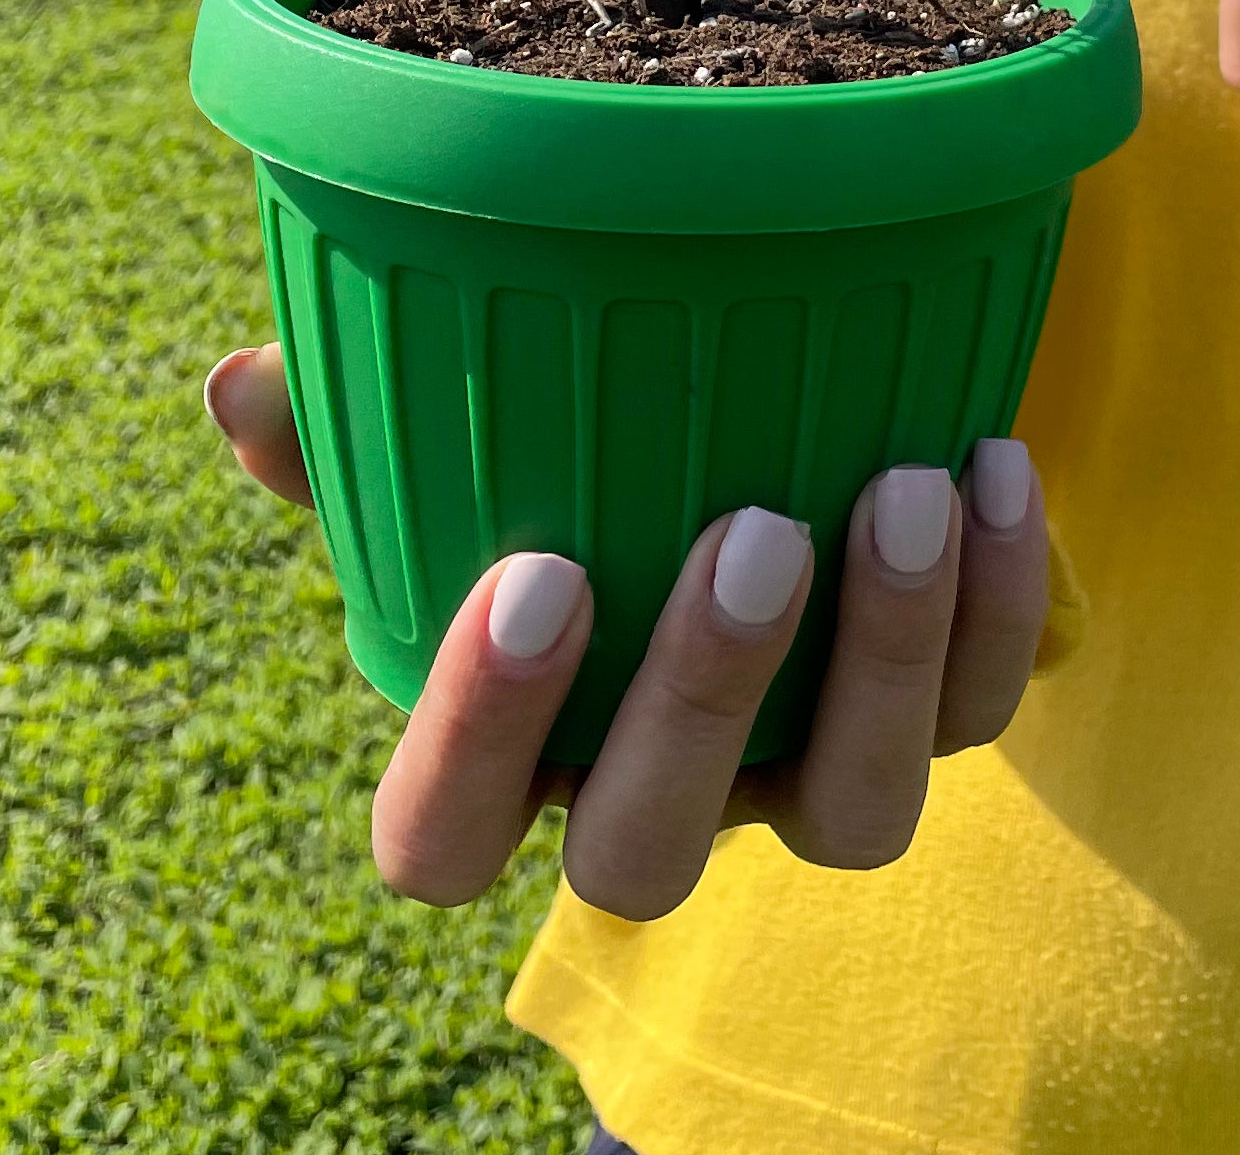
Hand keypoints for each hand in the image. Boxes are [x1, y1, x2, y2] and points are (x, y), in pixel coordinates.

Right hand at [202, 346, 1050, 916]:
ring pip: (853, 815)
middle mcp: (651, 797)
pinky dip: (999, 599)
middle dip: (705, 700)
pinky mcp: (928, 725)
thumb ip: (344, 425)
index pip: (441, 837)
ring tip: (904, 489)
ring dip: (883, 656)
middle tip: (755, 531)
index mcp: (504, 757)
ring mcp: (796, 780)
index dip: (478, 743)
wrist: (754, 431)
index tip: (533, 573)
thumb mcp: (448, 442)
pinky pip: (977, 709)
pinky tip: (990, 464)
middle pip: (651, 855)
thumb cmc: (551, 457)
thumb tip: (240, 384)